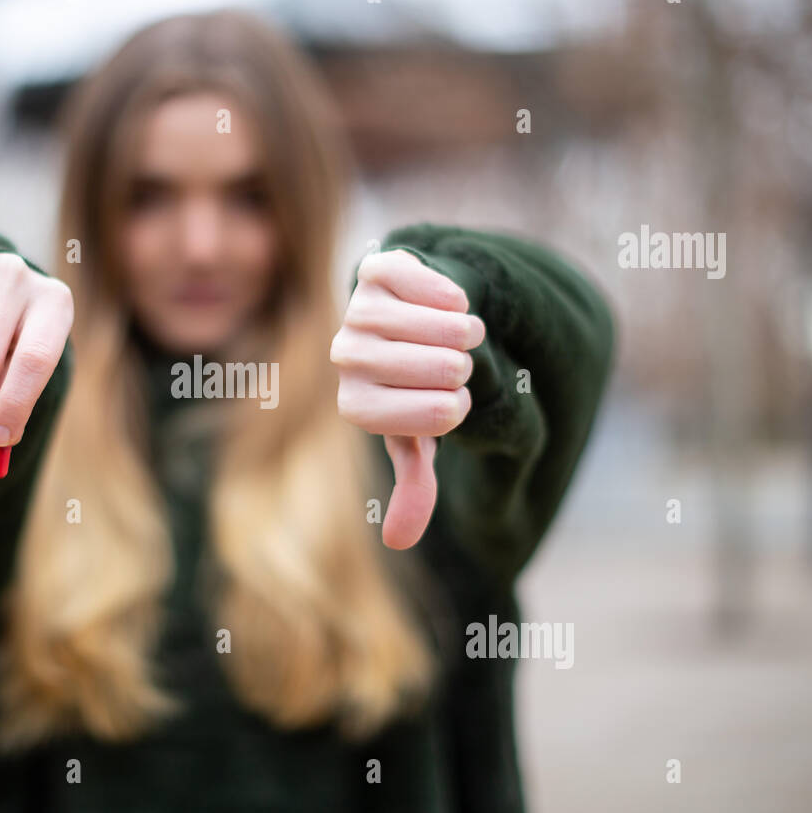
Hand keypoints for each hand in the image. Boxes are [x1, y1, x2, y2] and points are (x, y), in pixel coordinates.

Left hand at [331, 248, 484, 549]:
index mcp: (356, 406)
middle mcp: (346, 359)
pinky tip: (449, 302)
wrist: (402, 319)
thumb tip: (399, 542)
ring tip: (461, 335)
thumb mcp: (416, 437)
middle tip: (451, 363)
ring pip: (443, 326)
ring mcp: (356, 311)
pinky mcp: (375, 270)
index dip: (457, 405)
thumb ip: (413, 486)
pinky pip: (432, 285)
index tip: (448, 399)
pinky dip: (453, 295)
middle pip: (444, 369)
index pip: (437, 414)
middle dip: (463, 367)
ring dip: (465, 331)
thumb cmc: (412, 385)